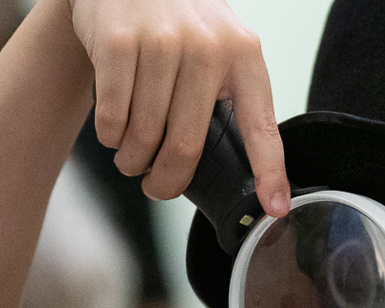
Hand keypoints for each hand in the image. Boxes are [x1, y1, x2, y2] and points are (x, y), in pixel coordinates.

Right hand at [69, 0, 290, 215]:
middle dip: (167, 182)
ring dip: (133, 160)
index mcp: (243, 54)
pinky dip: (109, 136)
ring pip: (144, 136)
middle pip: (187, 145)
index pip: (262, 125)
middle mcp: (207, 46)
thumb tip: (236, 163)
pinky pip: (112, 116)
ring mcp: (162, 42)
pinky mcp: (119, 42)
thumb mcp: (218, 45)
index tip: (274, 208)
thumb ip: (227, 91)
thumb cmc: (177, 23)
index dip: (270, 172)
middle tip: (157, 187)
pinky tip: (114, 130)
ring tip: (131, 157)